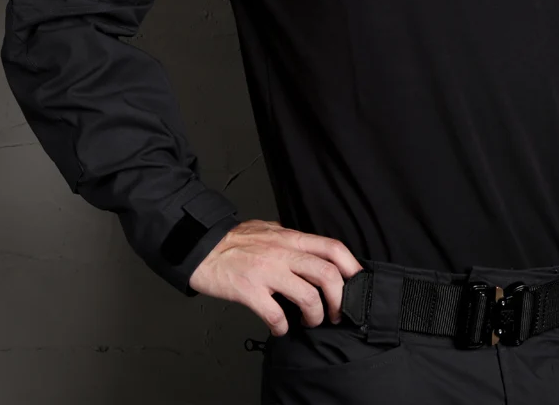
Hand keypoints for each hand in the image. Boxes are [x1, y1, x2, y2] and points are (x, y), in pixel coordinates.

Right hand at [188, 219, 364, 335]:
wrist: (201, 248)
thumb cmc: (234, 240)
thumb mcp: (269, 229)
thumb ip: (291, 239)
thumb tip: (311, 250)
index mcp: (291, 238)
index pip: (332, 248)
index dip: (352, 266)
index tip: (357, 283)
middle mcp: (283, 252)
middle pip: (327, 274)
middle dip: (339, 299)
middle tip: (335, 312)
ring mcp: (267, 271)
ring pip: (308, 296)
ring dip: (315, 316)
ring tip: (310, 321)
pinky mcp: (249, 290)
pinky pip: (275, 315)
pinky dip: (282, 327)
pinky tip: (280, 329)